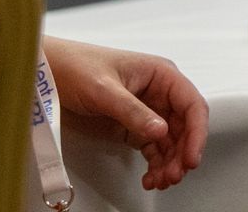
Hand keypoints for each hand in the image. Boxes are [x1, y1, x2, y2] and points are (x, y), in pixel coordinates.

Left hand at [43, 35, 208, 189]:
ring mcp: (147, 111)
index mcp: (161, 75)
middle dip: (182, 153)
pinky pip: (154, 149)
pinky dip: (156, 165)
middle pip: (184, 127)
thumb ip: (132, 111)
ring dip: (170, 163)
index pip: (191, 104)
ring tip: (160, 180)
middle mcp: (159, 93)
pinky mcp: (133, 126)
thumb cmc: (76, 67)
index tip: (191, 156)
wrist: (50, 74)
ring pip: (171, 142)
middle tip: (173, 175)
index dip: (197, 132)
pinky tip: (150, 177)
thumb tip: (159, 131)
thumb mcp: (104, 89)